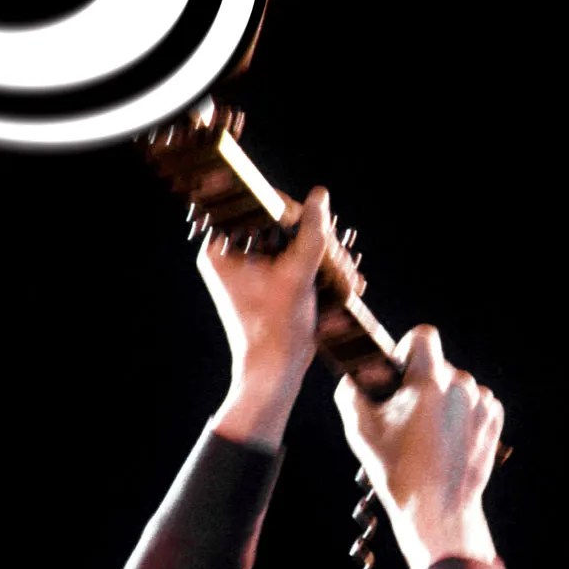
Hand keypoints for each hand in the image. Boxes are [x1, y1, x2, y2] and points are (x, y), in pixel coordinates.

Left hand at [201, 187, 332, 448]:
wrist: (275, 374)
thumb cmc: (276, 328)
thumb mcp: (298, 273)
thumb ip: (312, 232)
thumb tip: (320, 195)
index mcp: (220, 249)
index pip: (258, 209)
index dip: (294, 212)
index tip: (321, 225)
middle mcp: (230, 255)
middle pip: (279, 227)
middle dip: (318, 243)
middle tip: (341, 257)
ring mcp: (250, 270)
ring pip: (293, 245)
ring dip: (325, 259)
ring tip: (348, 277)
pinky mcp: (269, 284)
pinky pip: (295, 263)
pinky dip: (319, 271)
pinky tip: (345, 282)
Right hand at [334, 326, 503, 568]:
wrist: (438, 509)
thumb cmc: (397, 470)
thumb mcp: (361, 431)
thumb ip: (350, 393)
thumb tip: (351, 378)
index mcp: (429, 381)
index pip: (423, 335)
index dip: (406, 348)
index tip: (399, 371)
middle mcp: (461, 386)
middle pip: (438, 365)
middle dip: (421, 382)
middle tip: (407, 414)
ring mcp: (482, 403)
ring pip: (457, 385)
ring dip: (442, 399)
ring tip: (427, 432)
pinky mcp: (494, 420)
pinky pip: (475, 402)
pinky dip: (461, 413)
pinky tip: (446, 439)